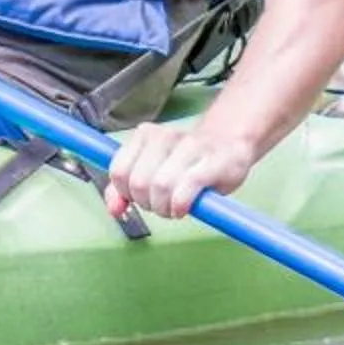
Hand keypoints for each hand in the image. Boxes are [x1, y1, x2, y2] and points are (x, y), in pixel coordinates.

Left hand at [103, 121, 257, 220]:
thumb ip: (126, 189)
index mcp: (144, 135)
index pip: (119, 172)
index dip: (126, 194)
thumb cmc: (188, 163)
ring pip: (160, 186)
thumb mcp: (152, 171)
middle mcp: (164, 137)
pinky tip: (183, 208)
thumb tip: (114, 209)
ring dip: (165, 207)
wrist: (229, 145)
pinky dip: (180, 205)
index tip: (139, 199)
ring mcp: (189, 147)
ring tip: (173, 208)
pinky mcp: (212, 162)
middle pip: (139, 182)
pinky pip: (187, 187)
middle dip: (147, 203)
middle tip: (160, 205)